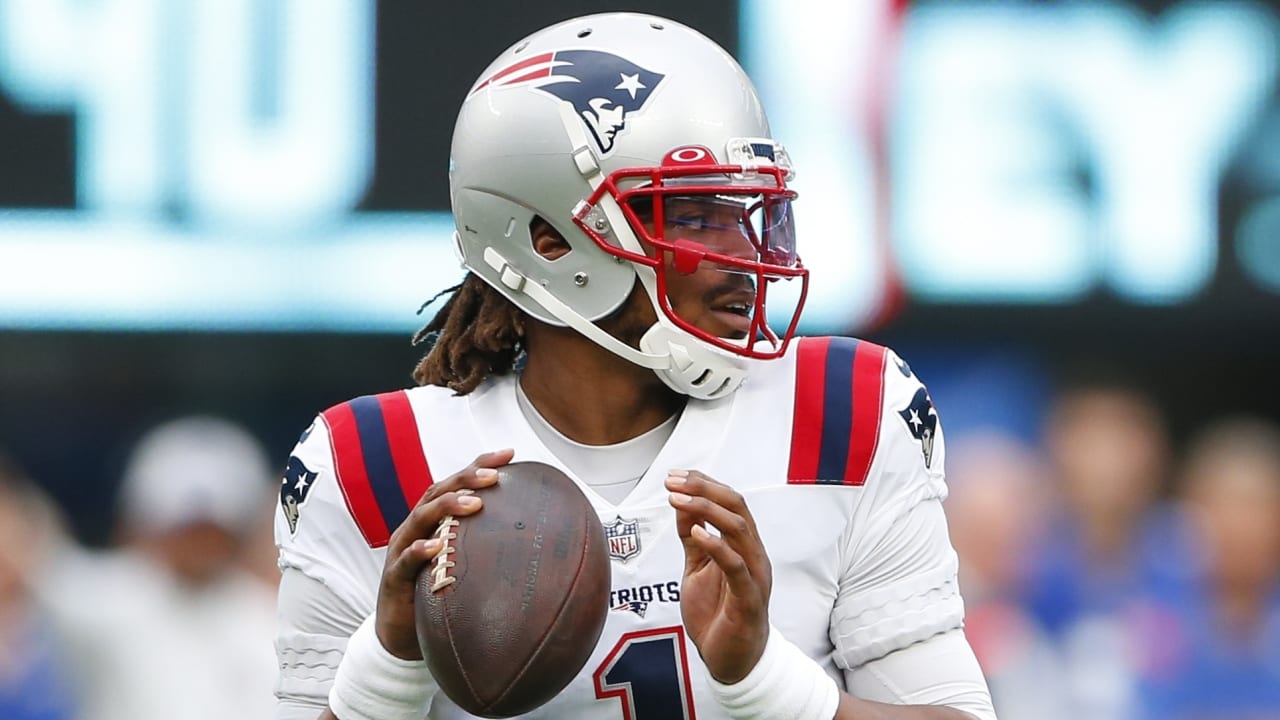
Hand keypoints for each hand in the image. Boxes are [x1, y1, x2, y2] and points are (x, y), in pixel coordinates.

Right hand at [375, 448, 513, 659]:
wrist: (400, 635)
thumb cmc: (437, 594)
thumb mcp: (466, 566)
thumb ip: (491, 549)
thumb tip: (543, 544)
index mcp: (435, 519)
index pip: (457, 483)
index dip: (480, 464)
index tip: (510, 454)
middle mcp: (417, 527)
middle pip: (439, 491)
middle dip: (467, 479)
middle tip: (494, 475)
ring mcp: (402, 549)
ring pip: (421, 517)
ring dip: (448, 506)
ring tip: (475, 504)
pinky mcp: (394, 577)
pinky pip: (405, 560)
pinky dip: (420, 551)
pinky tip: (436, 546)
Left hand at [665, 469, 771, 683]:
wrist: (732, 662)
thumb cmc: (718, 614)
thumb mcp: (698, 569)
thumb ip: (693, 539)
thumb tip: (681, 505)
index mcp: (744, 545)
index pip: (730, 501)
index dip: (704, 484)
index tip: (675, 475)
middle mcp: (754, 554)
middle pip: (737, 507)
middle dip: (704, 488)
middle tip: (673, 481)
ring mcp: (755, 576)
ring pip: (739, 529)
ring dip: (706, 509)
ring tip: (678, 499)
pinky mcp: (749, 600)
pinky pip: (737, 567)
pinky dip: (718, 546)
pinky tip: (697, 534)